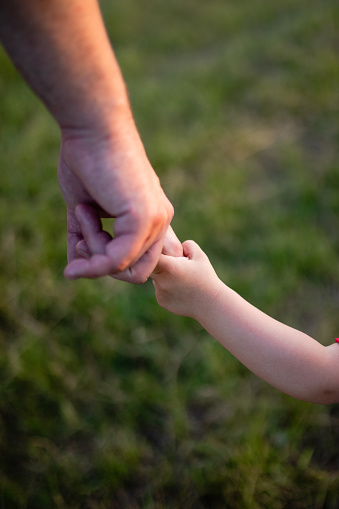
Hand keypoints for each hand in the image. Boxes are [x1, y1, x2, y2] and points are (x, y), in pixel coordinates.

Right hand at [58, 123, 174, 282]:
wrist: (91, 127)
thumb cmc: (86, 160)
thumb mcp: (84, 209)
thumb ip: (85, 239)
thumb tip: (75, 269)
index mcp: (152, 218)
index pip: (138, 265)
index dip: (107, 265)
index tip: (79, 245)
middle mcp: (160, 221)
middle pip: (135, 274)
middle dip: (101, 266)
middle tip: (78, 239)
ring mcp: (156, 220)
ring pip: (122, 268)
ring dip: (91, 251)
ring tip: (81, 211)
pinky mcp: (144, 218)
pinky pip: (117, 259)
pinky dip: (93, 250)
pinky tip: (81, 214)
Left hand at [151, 240, 219, 317]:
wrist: (211, 304)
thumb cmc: (206, 277)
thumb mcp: (199, 256)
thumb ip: (186, 245)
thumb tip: (174, 245)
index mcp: (170, 267)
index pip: (150, 256)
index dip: (151, 250)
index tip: (156, 248)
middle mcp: (161, 280)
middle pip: (150, 266)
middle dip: (158, 262)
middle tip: (172, 263)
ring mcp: (160, 292)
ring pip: (156, 277)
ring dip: (163, 275)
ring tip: (182, 279)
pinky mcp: (162, 301)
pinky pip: (160, 289)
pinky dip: (167, 287)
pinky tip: (181, 289)